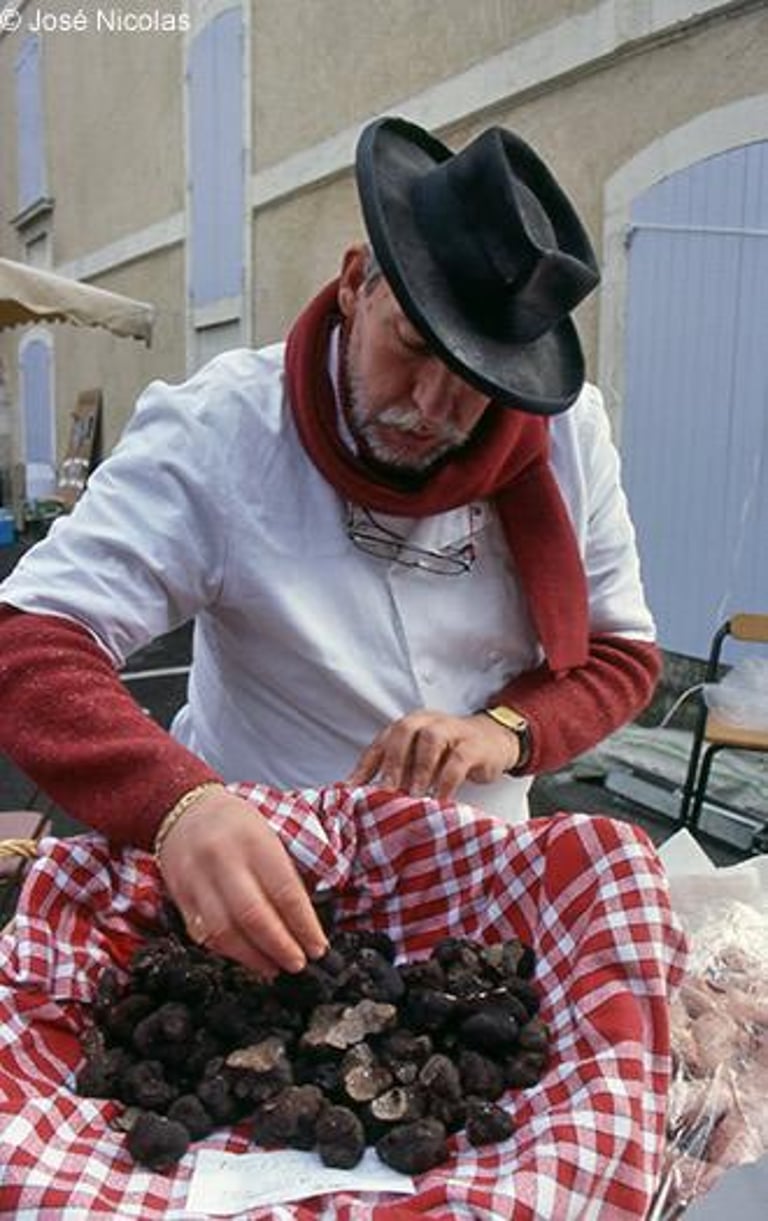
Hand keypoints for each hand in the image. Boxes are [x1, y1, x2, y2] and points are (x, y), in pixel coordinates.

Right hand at [156, 789, 327, 976]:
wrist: (183, 810)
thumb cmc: (235, 824)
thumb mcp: (268, 833)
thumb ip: (285, 873)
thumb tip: (305, 921)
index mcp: (255, 841)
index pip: (285, 891)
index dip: (304, 926)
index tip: (318, 947)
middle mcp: (224, 860)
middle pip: (254, 916)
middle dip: (281, 947)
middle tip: (299, 964)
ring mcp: (198, 879)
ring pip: (225, 931)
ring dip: (254, 957)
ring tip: (274, 968)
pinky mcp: (180, 897)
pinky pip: (204, 934)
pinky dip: (228, 952)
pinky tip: (246, 957)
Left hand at [346, 709, 519, 799]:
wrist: (494, 741)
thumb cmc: (449, 754)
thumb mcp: (420, 760)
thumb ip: (399, 773)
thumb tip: (368, 800)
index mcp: (409, 725)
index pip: (382, 742)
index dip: (365, 765)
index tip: (353, 790)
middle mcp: (427, 722)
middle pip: (403, 731)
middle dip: (392, 761)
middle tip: (386, 791)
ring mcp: (452, 730)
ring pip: (430, 740)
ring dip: (419, 769)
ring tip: (413, 796)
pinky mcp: (474, 745)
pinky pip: (458, 760)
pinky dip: (447, 781)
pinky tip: (440, 800)